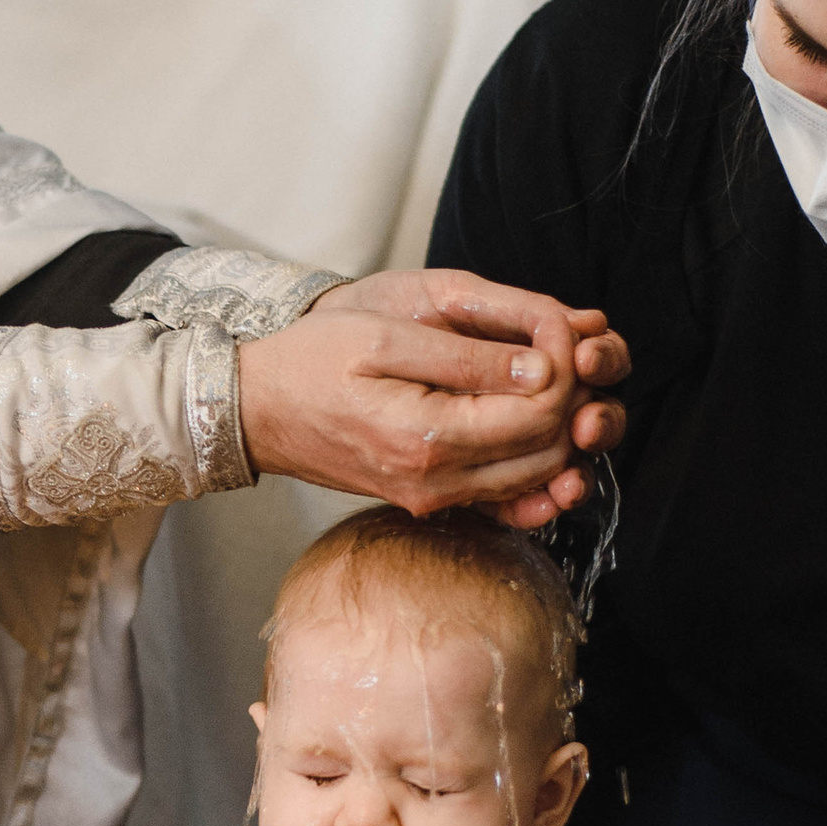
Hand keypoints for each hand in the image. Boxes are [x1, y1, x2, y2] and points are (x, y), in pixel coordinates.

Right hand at [237, 269, 627, 530]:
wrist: (256, 412)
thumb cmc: (310, 363)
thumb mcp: (383, 338)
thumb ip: (466, 357)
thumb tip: (541, 368)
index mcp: (428, 439)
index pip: (540, 414)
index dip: (566, 367)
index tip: (556, 327)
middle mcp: (437, 483)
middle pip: (549, 452)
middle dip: (570, 400)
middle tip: (559, 350)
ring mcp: (433, 498)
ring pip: (534, 475)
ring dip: (555, 428)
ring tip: (542, 373)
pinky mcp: (429, 499)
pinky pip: (503, 492)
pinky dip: (529, 456)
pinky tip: (524, 416)